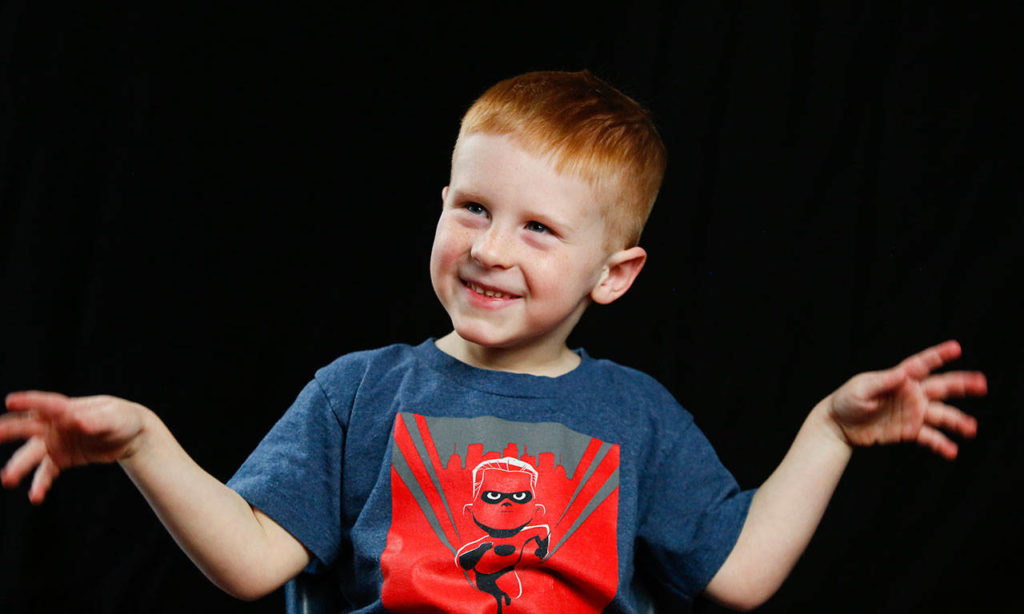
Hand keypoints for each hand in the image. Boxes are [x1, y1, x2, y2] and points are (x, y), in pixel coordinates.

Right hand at [0, 391, 148, 502]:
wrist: (130, 436)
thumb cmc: (123, 418)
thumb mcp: (115, 418)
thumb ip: (96, 420)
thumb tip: (77, 421)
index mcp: (68, 409)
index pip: (47, 404)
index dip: (30, 402)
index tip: (11, 401)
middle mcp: (55, 425)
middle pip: (28, 427)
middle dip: (10, 430)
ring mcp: (55, 442)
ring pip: (32, 454)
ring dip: (19, 466)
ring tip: (7, 479)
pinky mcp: (61, 459)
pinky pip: (46, 472)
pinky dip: (40, 484)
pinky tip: (36, 497)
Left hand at [826, 340, 986, 459]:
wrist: (839, 425)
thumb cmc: (846, 400)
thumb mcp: (860, 389)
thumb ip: (882, 382)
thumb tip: (901, 374)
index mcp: (899, 378)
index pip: (922, 364)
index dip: (938, 355)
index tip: (955, 348)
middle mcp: (911, 394)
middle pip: (941, 387)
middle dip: (961, 385)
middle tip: (982, 383)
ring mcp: (912, 412)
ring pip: (941, 414)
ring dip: (957, 420)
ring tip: (971, 428)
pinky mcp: (909, 431)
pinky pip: (929, 437)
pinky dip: (941, 444)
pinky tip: (951, 451)